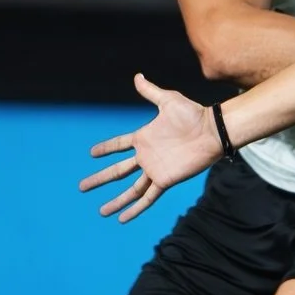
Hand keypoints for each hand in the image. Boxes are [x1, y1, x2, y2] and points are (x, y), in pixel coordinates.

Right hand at [80, 74, 220, 221]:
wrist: (212, 131)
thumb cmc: (194, 114)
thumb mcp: (168, 100)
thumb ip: (151, 92)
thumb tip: (137, 76)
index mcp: (144, 138)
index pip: (118, 145)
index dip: (106, 149)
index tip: (92, 153)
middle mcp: (146, 156)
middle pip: (117, 171)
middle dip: (99, 179)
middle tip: (81, 186)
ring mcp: (155, 170)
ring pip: (130, 190)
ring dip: (116, 201)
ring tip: (101, 211)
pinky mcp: (165, 180)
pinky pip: (147, 198)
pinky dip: (135, 209)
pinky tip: (123, 218)